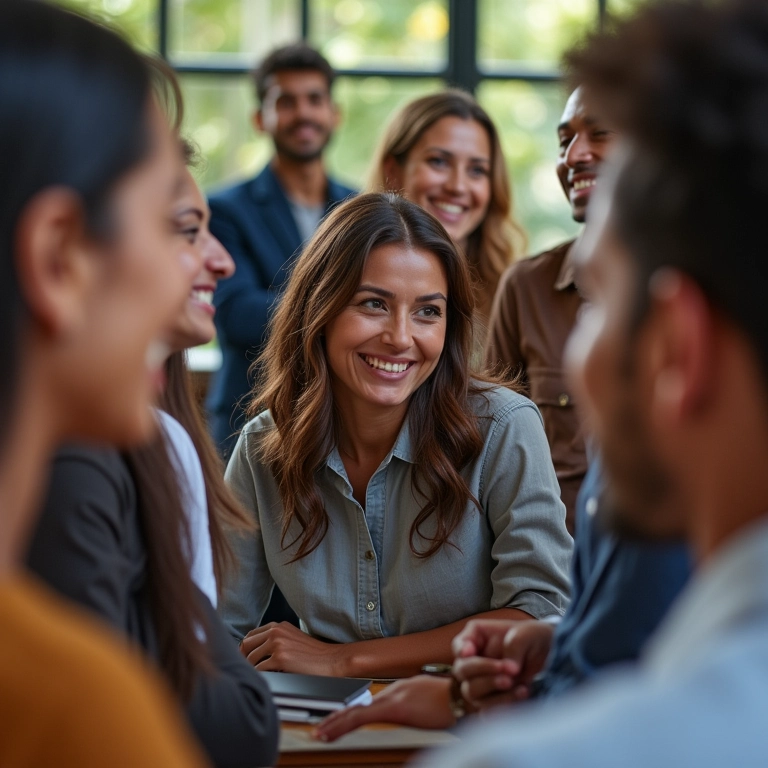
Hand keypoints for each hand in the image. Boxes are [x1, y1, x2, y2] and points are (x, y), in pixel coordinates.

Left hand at [240, 622, 345, 675]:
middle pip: (246, 644)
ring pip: (250, 658)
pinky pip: (259, 670)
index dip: (244, 648)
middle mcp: (276, 631)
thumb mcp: (292, 638)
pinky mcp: (280, 658)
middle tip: (244, 670)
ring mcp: (277, 644)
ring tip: (255, 677)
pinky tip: (265, 679)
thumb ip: (275, 639)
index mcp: (278, 626)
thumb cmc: (313, 653)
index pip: (250, 635)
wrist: (331, 660)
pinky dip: (259, 676)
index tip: (243, 658)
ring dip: (251, 669)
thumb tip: (253, 650)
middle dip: (242, 658)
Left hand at [312, 676, 454, 742]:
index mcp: (403, 690)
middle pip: (360, 706)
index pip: (371, 703)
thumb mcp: (433, 703)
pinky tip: (333, 731)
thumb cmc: (456, 700)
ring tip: (321, 732)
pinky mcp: (393, 708)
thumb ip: (420, 707)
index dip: (353, 712)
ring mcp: (392, 697)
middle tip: (321, 728)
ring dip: (336, 723)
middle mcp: (394, 690)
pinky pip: (361, 717)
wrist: (464, 696)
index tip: (340, 721)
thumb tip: (420, 715)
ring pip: (355, 711)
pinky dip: (343, 724)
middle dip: (338, 718)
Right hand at [452, 620, 554, 711]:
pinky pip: (487, 710)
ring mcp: (482, 683)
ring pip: (472, 692)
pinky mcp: (492, 701)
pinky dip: (503, 705)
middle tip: (509, 672)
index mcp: (477, 638)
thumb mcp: (526, 633)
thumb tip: (510, 670)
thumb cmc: (533, 639)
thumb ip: (514, 646)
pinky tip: (522, 694)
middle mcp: (475, 661)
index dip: (461, 649)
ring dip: (494, 691)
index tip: (469, 652)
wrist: (550, 658)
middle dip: (483, 671)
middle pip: (462, 670)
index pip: (459, 645)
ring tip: (519, 685)